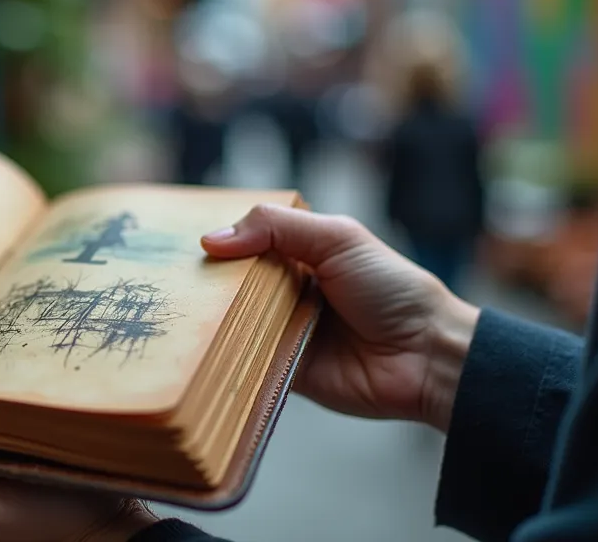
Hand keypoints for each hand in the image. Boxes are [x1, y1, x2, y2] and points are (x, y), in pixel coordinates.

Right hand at [201, 204, 478, 430]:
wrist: (426, 356)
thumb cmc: (391, 289)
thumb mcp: (336, 238)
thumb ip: (275, 227)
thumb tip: (211, 240)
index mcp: (298, 255)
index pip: (244, 243)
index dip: (217, 243)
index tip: (177, 243)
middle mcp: (285, 291)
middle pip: (230, 284)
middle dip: (204, 282)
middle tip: (170, 280)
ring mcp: (282, 331)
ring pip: (230, 322)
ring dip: (210, 319)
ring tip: (175, 311)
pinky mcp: (281, 369)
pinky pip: (243, 361)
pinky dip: (225, 356)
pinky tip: (198, 348)